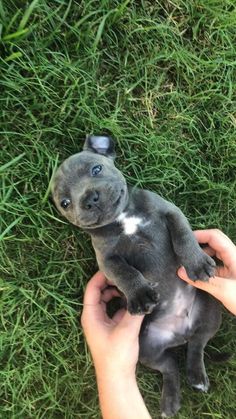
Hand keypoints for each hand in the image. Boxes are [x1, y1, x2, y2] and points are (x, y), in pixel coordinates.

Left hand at [81, 272, 150, 418]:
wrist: (117, 379)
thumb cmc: (117, 355)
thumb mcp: (127, 329)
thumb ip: (136, 310)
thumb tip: (147, 294)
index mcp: (90, 314)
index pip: (92, 287)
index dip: (102, 275)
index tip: (115, 267)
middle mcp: (93, 316)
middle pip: (99, 291)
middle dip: (111, 282)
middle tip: (126, 276)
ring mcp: (101, 322)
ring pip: (106, 300)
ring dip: (117, 293)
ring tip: (130, 287)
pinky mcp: (109, 327)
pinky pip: (113, 309)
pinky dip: (121, 303)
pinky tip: (133, 302)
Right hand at [178, 229, 235, 314]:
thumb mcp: (223, 290)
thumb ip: (202, 280)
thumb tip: (180, 271)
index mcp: (234, 255)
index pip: (215, 236)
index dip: (200, 235)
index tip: (184, 241)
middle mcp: (233, 257)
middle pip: (214, 243)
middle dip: (198, 246)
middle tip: (183, 253)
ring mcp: (232, 266)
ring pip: (214, 254)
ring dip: (202, 257)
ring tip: (188, 264)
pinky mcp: (231, 275)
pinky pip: (216, 266)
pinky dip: (206, 267)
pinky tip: (197, 274)